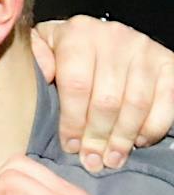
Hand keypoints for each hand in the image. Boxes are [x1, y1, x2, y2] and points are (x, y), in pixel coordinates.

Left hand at [32, 16, 173, 172]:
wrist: (95, 36)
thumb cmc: (61, 51)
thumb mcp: (39, 48)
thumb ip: (34, 60)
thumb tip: (41, 76)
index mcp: (77, 34)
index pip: (76, 86)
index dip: (72, 122)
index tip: (69, 146)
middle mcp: (113, 37)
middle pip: (108, 99)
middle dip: (97, 137)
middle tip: (91, 160)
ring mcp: (143, 49)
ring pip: (136, 103)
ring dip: (123, 138)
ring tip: (111, 159)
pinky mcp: (166, 61)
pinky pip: (166, 101)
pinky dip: (153, 127)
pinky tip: (137, 142)